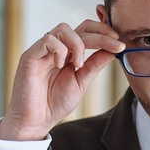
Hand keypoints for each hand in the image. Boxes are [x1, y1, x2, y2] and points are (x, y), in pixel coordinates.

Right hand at [0, 20, 124, 140]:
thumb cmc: (55, 103)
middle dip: (101, 34)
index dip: (103, 32)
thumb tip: (114, 50)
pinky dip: (59, 51)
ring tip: (78, 65)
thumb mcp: (82, 81)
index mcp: (68, 53)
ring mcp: (42, 50)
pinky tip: (60, 65)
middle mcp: (56, 48)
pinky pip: (48, 40)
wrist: (36, 121)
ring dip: (78, 44)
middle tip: (115, 44)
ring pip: (64, 29)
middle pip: (80, 28)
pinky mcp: (30, 56)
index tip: (119, 42)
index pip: (87, 32)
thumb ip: (95, 64)